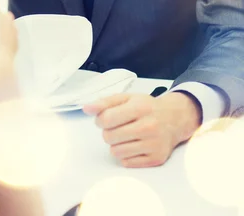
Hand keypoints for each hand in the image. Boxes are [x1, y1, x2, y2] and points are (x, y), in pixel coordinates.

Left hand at [83, 91, 200, 167]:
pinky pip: (126, 162)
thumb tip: (86, 108)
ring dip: (116, 144)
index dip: (100, 120)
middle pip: (109, 137)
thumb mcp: (126, 98)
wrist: (174, 119)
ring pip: (116, 152)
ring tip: (125, 135)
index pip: (106, 119)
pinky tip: (133, 144)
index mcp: (140, 108)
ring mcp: (153, 144)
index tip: (104, 118)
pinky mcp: (155, 159)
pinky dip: (125, 155)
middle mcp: (148, 126)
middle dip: (108, 132)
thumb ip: (104, 102)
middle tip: (117, 127)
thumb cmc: (147, 107)